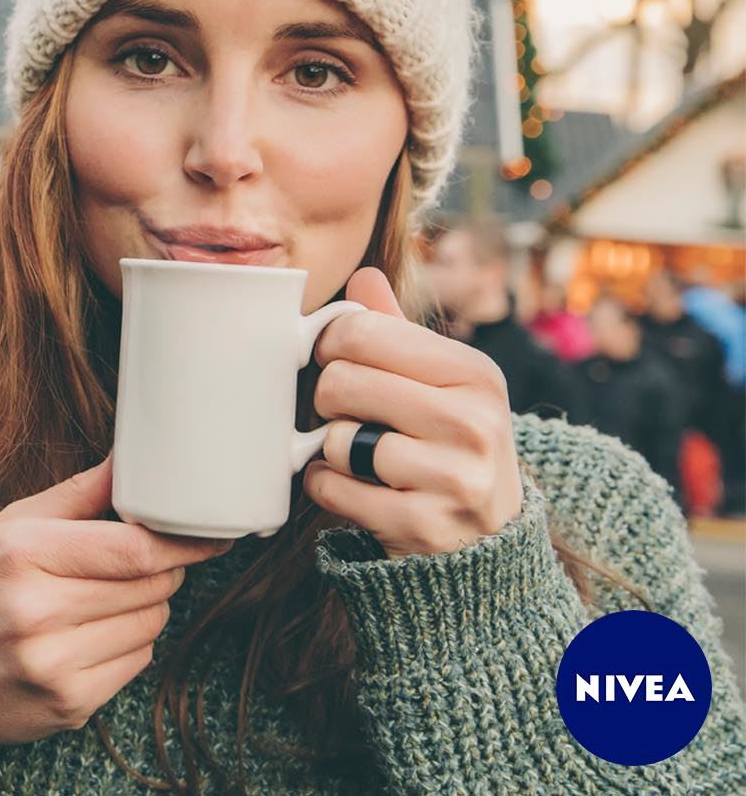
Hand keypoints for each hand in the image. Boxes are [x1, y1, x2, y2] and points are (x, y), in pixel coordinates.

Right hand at [0, 458, 231, 794]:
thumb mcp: (8, 529)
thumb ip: (77, 495)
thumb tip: (134, 458)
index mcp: (21, 554)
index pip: (133, 549)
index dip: (183, 540)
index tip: (212, 532)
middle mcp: (36, 611)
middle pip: (151, 585)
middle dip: (162, 569)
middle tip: (136, 562)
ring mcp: (54, 664)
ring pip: (152, 622)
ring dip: (145, 606)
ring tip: (100, 600)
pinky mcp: (70, 705)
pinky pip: (139, 661)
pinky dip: (129, 644)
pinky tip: (89, 636)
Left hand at [303, 267, 523, 558]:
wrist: (487, 537)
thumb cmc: (448, 441)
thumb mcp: (439, 380)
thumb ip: (395, 329)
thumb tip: (363, 276)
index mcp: (475, 373)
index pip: (362, 332)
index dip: (331, 344)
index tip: (336, 359)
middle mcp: (473, 422)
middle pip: (341, 383)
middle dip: (329, 398)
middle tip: (349, 412)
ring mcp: (453, 478)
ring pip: (337, 439)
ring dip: (333, 447)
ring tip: (362, 453)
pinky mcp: (423, 525)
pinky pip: (332, 487)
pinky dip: (327, 485)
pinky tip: (354, 485)